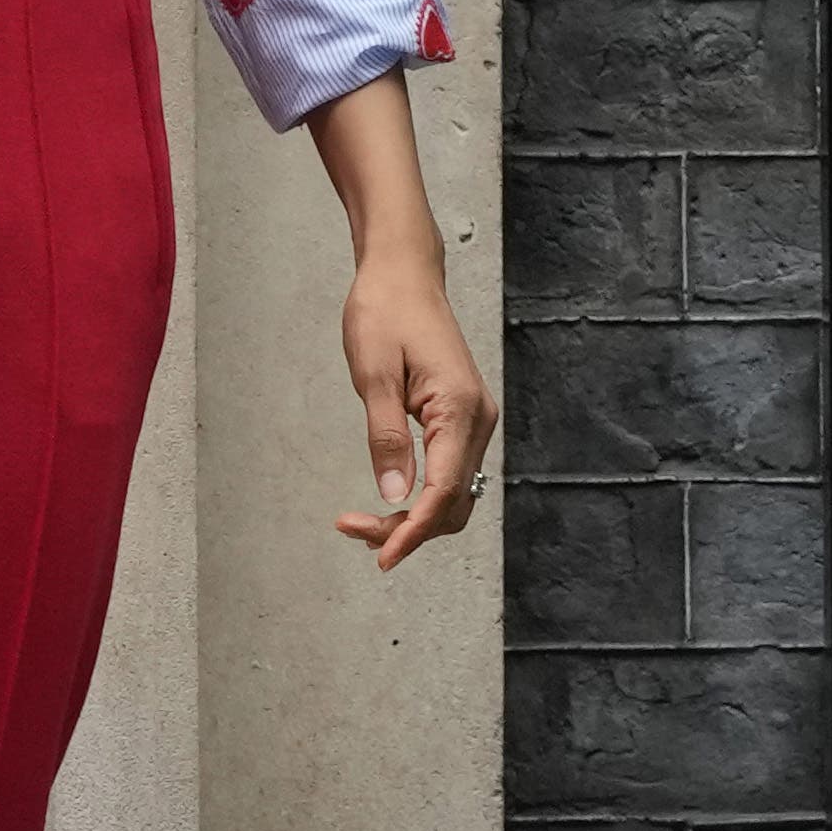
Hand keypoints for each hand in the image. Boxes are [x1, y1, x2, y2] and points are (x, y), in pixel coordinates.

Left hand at [336, 252, 498, 570]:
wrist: (403, 274)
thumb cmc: (385, 312)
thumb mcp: (373, 374)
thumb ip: (386, 436)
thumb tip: (395, 493)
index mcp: (460, 410)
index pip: (444, 491)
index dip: (413, 530)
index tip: (382, 556)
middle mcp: (478, 420)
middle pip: (453, 502)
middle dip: (409, 528)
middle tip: (353, 531)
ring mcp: (475, 419)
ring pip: (454, 492)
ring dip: (415, 515)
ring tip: (363, 523)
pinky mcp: (463, 417)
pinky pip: (450, 471)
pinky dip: (423, 494)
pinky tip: (391, 499)